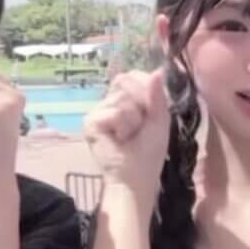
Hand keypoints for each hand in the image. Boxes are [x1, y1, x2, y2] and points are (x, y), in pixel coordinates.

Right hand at [83, 69, 169, 208]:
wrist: (135, 177)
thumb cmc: (149, 152)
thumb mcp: (159, 120)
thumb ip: (157, 96)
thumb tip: (158, 71)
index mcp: (127, 98)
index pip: (134, 75)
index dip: (146, 87)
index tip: (150, 110)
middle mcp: (110, 101)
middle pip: (126, 81)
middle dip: (141, 104)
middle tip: (138, 127)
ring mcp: (98, 110)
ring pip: (122, 98)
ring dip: (133, 120)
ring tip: (128, 136)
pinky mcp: (90, 122)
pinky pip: (113, 112)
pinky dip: (123, 126)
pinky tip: (118, 139)